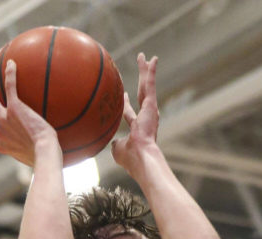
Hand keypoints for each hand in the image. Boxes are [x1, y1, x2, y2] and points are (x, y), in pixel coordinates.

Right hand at [0, 58, 58, 165]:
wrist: (44, 153)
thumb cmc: (43, 159)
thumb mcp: (33, 160)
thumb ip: (31, 153)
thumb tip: (44, 155)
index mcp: (1, 145)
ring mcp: (5, 118)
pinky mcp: (15, 108)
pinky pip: (10, 87)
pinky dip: (10, 74)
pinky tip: (12, 63)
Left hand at [111, 53, 159, 172]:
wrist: (141, 158)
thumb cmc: (130, 158)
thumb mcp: (117, 149)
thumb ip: (114, 142)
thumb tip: (108, 140)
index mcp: (137, 127)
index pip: (131, 112)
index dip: (126, 104)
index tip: (123, 95)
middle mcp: (146, 117)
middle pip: (142, 94)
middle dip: (140, 81)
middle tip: (140, 68)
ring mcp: (150, 111)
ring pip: (146, 86)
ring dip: (146, 71)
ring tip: (145, 57)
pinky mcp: (152, 105)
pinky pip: (150, 85)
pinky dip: (151, 72)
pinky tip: (152, 59)